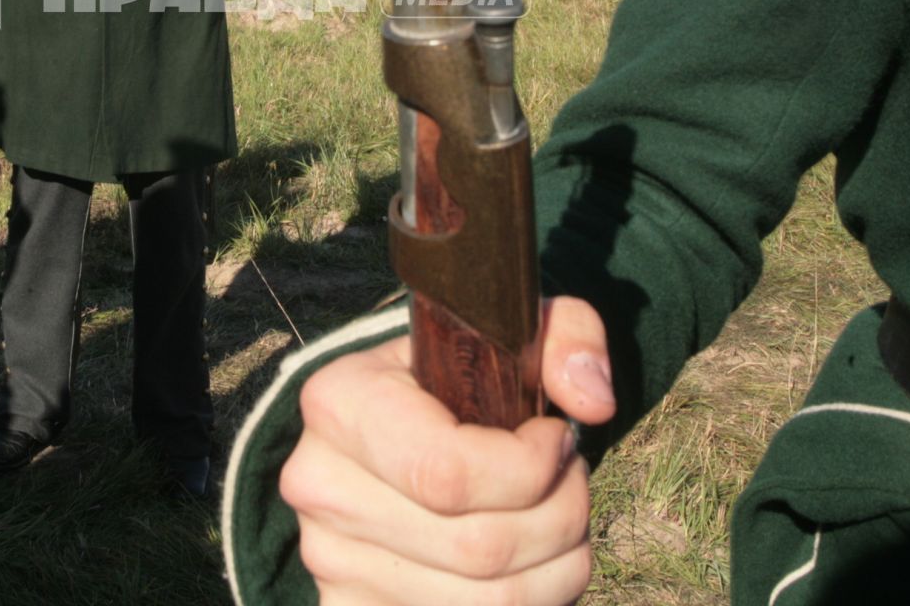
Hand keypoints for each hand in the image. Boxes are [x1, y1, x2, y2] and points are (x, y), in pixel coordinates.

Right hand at [279, 297, 615, 604]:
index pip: (447, 471)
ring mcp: (327, 558)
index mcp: (338, 402)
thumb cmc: (457, 379)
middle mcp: (317, 484)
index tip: (558, 439)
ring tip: (560, 522)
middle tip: (571, 484)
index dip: (531, 468)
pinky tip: (531, 565)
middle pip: (477, 548)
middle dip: (559, 518)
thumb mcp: (508, 330)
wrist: (390, 427)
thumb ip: (564, 336)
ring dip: (556, 567)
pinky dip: (527, 605)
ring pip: (485, 602)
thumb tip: (592, 403)